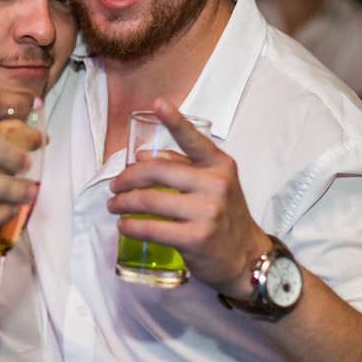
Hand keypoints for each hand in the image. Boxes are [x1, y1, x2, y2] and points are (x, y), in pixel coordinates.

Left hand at [106, 99, 269, 296]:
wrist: (247, 258)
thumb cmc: (226, 217)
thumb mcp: (214, 185)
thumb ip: (182, 167)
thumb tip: (141, 155)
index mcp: (219, 165)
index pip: (193, 140)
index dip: (174, 120)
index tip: (158, 103)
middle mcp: (215, 184)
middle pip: (156, 171)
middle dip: (127, 178)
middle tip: (115, 186)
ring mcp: (207, 212)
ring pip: (149, 200)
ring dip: (122, 203)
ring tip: (114, 205)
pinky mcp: (195, 238)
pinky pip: (152, 228)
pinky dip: (131, 227)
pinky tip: (124, 226)